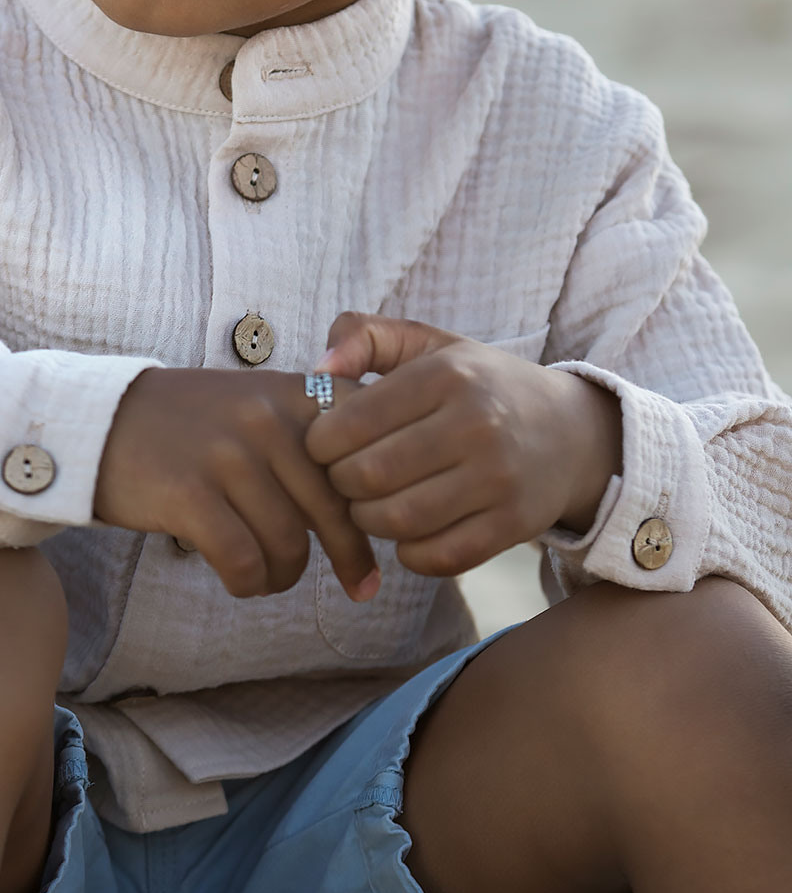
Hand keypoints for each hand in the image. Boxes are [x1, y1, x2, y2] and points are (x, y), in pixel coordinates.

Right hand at [95, 368, 380, 601]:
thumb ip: (310, 434)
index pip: (365, 445)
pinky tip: (241, 580)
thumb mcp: (256, 402)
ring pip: (288, 542)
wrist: (100, 421)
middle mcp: (264, 418)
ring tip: (272, 577)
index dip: (383, 496)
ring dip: (285, 574)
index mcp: (290, 392)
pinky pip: (243, 560)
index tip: (391, 530)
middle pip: (334, 506)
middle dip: (351, 555)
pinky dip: (248, 582)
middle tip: (362, 587)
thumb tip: (375, 497)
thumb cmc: (189, 425)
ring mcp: (226, 455)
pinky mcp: (190, 494)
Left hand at [305, 314, 622, 576]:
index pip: (352, 421)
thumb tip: (319, 371)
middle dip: (340, 483)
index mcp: (448, 374)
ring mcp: (499, 477)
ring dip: (368, 520)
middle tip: (345, 478)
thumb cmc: (480, 386)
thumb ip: (366, 336)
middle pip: (369, 475)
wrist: (572, 433)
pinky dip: (409, 552)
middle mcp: (477, 423)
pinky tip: (408, 531)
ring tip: (370, 503)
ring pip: (399, 520)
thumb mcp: (431, 345)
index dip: (321, 442)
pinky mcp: (514, 524)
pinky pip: (438, 556)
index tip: (325, 445)